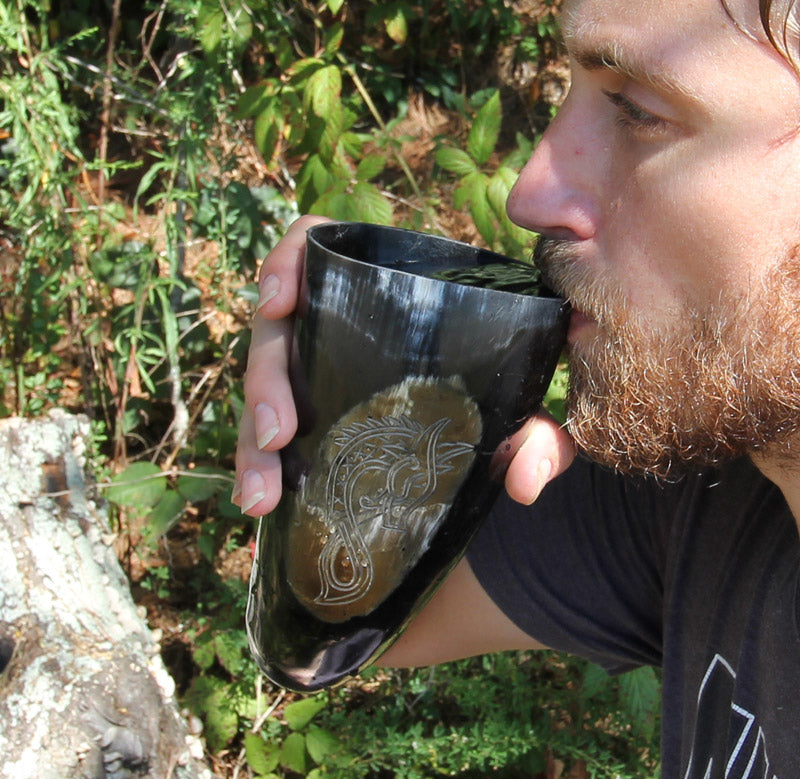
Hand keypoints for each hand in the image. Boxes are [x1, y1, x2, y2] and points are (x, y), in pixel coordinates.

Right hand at [233, 217, 575, 515]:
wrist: (493, 439)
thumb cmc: (504, 399)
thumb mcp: (525, 413)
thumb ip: (540, 435)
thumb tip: (525, 480)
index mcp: (390, 293)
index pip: (319, 248)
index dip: (286, 262)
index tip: (278, 301)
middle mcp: (342, 325)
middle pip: (279, 330)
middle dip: (266, 381)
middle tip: (278, 435)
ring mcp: (320, 370)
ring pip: (266, 390)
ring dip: (253, 440)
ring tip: (260, 497)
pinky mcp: (311, 416)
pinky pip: (270, 430)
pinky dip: (261, 464)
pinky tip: (262, 503)